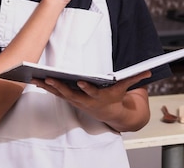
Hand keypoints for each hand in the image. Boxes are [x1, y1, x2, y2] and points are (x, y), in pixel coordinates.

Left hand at [31, 70, 151, 130]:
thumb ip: (135, 78)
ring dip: (47, 86)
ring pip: (59, 93)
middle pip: (70, 93)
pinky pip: (55, 92)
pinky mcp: (69, 98)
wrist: (109, 113)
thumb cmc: (115, 96)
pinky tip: (35, 78)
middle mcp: (84, 99)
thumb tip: (149, 70)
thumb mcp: (125, 88)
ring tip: (34, 77)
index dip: (87, 88)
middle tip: (49, 78)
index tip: (81, 82)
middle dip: (59, 86)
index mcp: (98, 96)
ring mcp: (75, 100)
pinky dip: (45, 86)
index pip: (92, 92)